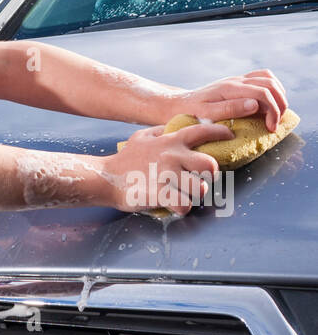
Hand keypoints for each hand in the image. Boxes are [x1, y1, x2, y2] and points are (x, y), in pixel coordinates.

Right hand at [100, 120, 234, 215]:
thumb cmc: (125, 159)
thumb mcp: (142, 137)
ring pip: (201, 188)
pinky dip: (183, 208)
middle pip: (210, 164)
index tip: (230, 136)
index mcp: (170, 141)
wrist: (105, 177)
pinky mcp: (161, 194)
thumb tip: (173, 126)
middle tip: (203, 178)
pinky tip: (176, 206)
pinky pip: (185, 205)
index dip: (220, 132)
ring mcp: (168, 175)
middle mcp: (172, 156)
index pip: (202, 131)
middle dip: (211, 174)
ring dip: (198, 194)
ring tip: (188, 195)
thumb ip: (160, 131)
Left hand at [162, 68, 287, 132]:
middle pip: (271, 83)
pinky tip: (267, 105)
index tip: (270, 128)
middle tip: (275, 123)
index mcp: (230, 88)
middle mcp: (236, 81)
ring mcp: (237, 80)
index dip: (274, 111)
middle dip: (280, 103)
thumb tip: (254, 104)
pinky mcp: (237, 83)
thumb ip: (230, 109)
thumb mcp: (207, 115)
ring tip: (274, 114)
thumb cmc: (190, 113)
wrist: (178, 104)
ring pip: (269, 78)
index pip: (263, 92)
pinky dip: (271, 90)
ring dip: (278, 95)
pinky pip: (261, 79)